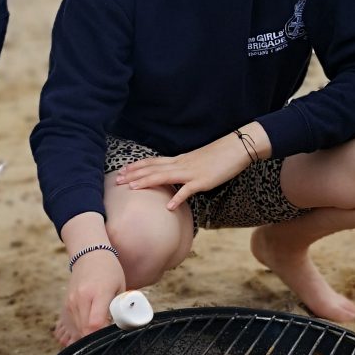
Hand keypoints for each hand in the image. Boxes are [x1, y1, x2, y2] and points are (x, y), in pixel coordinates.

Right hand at [60, 249, 124, 344]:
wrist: (89, 255)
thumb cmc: (109, 270)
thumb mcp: (120, 287)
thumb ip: (120, 306)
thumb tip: (123, 325)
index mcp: (98, 293)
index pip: (95, 323)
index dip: (102, 334)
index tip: (111, 334)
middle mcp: (82, 298)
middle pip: (85, 329)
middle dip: (96, 337)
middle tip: (107, 333)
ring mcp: (72, 301)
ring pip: (78, 328)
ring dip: (89, 333)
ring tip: (101, 326)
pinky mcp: (67, 304)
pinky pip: (73, 323)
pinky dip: (82, 327)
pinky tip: (91, 322)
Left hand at [116, 125, 268, 210]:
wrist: (236, 148)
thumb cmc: (218, 156)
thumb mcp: (197, 161)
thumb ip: (185, 168)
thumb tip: (176, 176)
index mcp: (179, 159)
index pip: (153, 162)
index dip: (137, 166)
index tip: (123, 170)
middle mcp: (181, 164)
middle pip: (153, 169)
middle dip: (134, 174)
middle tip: (118, 181)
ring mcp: (191, 172)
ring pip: (164, 177)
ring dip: (147, 182)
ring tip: (132, 189)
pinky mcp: (203, 181)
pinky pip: (188, 190)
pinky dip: (178, 198)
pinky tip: (169, 207)